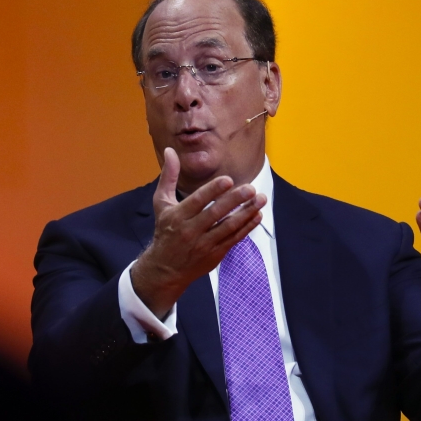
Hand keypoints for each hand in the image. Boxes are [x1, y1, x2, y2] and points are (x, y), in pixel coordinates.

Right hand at [132, 148, 265, 317]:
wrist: (165, 269)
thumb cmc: (165, 232)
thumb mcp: (161, 204)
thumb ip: (168, 177)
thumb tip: (170, 151)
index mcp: (177, 216)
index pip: (197, 201)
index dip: (213, 190)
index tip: (228, 180)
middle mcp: (190, 230)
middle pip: (215, 214)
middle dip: (234, 201)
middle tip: (251, 188)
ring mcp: (204, 244)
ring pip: (228, 227)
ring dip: (246, 213)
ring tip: (260, 199)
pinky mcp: (215, 254)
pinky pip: (234, 239)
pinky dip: (247, 227)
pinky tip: (257, 215)